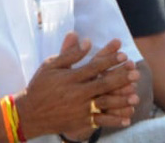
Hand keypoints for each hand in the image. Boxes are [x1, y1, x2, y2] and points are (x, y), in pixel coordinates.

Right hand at [17, 34, 140, 140]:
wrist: (29, 113)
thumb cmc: (40, 85)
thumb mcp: (51, 66)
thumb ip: (70, 54)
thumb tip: (87, 42)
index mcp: (70, 78)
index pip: (93, 67)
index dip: (109, 60)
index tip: (123, 54)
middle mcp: (76, 94)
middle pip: (102, 85)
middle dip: (120, 79)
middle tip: (136, 73)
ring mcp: (79, 109)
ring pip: (104, 104)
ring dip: (121, 100)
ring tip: (136, 95)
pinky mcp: (79, 122)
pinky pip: (99, 121)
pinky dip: (113, 120)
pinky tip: (127, 118)